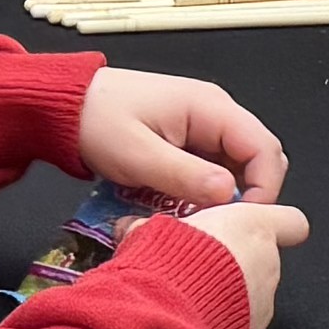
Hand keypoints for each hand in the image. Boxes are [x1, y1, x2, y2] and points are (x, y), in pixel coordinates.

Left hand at [74, 65, 288, 209]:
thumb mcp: (137, 154)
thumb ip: (184, 175)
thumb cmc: (96, 120)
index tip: (242, 221)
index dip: (264, 188)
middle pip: (257, 158)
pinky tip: (183, 205)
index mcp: (211, 107)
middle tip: (221, 223)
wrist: (64, 104)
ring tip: (198, 217)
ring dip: (224, 195)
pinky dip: (206, 190)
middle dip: (248, 194)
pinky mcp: (188, 139)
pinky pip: (213, 168)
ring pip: (236, 167)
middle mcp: (215, 112)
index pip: (264, 149)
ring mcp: (202, 125)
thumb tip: (228, 196)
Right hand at [159, 198, 308, 328]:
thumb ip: (164, 227)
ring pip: (249, 298)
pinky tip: (187, 325)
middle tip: (193, 267)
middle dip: (230, 264)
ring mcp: (262, 308)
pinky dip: (217, 326)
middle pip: (259, 261)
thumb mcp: (156, 230)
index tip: (256, 228)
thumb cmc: (168, 267)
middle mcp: (266, 268)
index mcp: (253, 230)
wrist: (163, 322)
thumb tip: (138, 227)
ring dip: (222, 297)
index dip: (276, 224)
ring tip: (185, 300)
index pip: (291, 222)